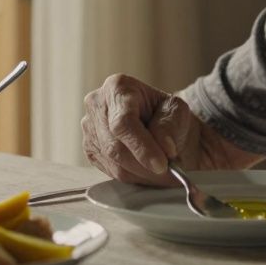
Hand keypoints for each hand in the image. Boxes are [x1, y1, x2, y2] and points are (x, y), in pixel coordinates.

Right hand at [81, 74, 201, 184]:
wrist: (157, 123)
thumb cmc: (166, 113)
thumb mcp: (176, 110)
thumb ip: (170, 126)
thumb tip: (165, 149)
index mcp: (117, 88)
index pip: (124, 122)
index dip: (142, 147)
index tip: (162, 165)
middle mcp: (97, 105)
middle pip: (116, 146)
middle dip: (146, 166)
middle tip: (171, 174)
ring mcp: (89, 128)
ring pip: (114, 163)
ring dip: (143, 173)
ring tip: (164, 173)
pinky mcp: (89, 149)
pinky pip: (111, 172)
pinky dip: (134, 176)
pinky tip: (148, 170)